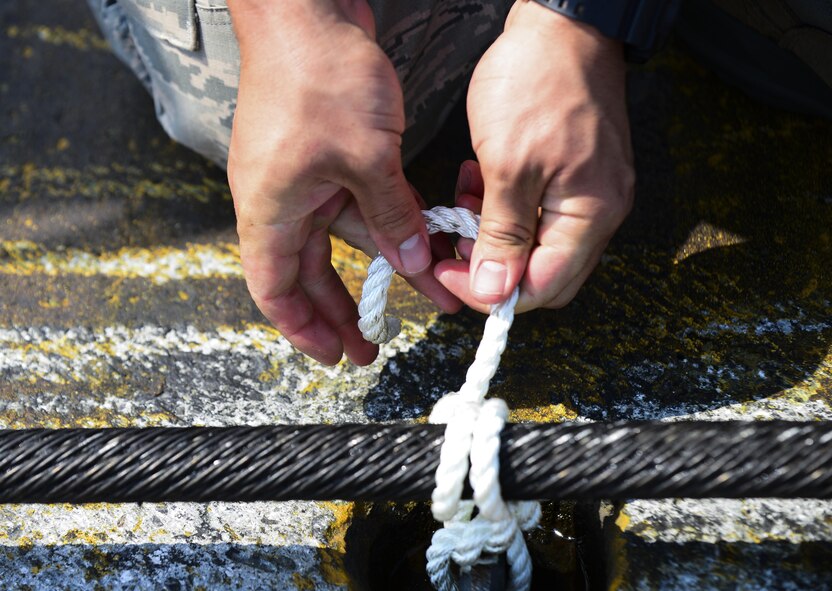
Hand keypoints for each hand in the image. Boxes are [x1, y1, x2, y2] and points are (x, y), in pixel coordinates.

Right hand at [227, 0, 458, 364]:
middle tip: (371, 346)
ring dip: (378, 266)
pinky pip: (354, 204)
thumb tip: (413, 262)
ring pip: (340, 239)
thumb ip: (391, 216)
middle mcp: (280, 201)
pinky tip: (417, 242)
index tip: (335, 355)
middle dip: (341, 312)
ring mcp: (302, 176)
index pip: (275, 292)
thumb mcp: (367, 159)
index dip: (303, 329)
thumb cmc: (319, 78)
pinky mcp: (325, 154)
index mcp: (270, 211)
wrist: (307, 7)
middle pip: (307, 274)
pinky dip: (384, 225)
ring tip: (420, 294)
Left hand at [435, 0, 634, 312]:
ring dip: (492, 235)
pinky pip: (537, 212)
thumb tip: (494, 290)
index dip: (490, 291)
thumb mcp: (507, 164)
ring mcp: (589, 192)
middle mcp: (599, 212)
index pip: (542, 287)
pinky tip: (479, 184)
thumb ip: (502, 234)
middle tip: (451, 245)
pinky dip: (503, 209)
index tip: (448, 274)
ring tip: (461, 202)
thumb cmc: (538, 81)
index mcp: (591, 215)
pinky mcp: (574, 174)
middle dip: (491, 267)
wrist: (560, 23)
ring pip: (536, 243)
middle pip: (543, 272)